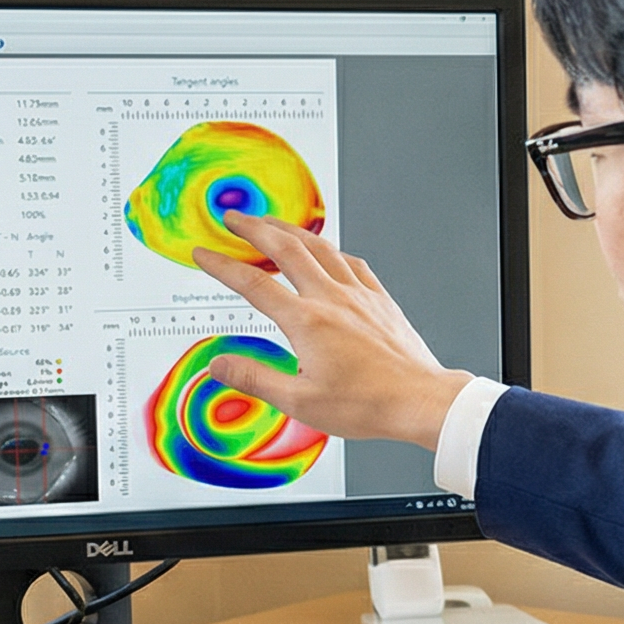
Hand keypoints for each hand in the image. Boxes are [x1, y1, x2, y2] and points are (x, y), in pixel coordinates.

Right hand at [192, 212, 472, 449]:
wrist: (419, 400)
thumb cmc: (367, 404)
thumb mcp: (299, 402)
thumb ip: (255, 379)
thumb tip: (218, 366)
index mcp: (307, 322)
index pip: (253, 284)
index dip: (222, 265)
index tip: (204, 253)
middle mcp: (332, 299)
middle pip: (286, 248)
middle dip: (254, 228)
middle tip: (234, 219)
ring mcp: (358, 294)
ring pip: (319, 246)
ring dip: (290, 229)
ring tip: (271, 223)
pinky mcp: (379, 298)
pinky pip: (351, 261)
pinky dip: (330, 248)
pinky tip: (326, 250)